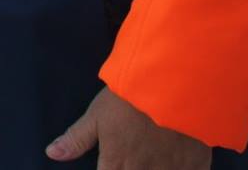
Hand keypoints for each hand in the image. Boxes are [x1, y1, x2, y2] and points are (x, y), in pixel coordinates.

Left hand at [47, 87, 208, 168]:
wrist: (173, 85)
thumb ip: (76, 139)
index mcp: (117, 164)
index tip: (110, 166)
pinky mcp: (196, 165)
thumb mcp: (96, 115)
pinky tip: (175, 164)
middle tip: (129, 159)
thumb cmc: (128, 98)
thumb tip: (51, 155)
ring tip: (149, 160)